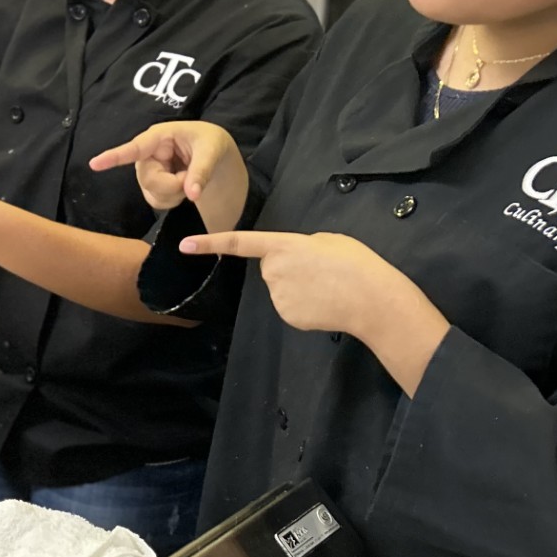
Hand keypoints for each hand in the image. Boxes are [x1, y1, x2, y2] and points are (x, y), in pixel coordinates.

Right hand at [91, 121, 247, 232]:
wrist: (216, 158)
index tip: (94, 164)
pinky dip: (174, 200)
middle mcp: (148, 154)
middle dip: (173, 184)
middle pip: (149, 179)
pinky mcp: (152, 187)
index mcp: (159, 137)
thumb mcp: (213, 151)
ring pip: (152, 193)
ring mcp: (148, 172)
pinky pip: (157, 202)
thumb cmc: (212, 143)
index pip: (135, 148)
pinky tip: (182, 188)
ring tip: (188, 178)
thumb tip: (192, 194)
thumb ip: (202, 171)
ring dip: (175, 192)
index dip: (114, 156)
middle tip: (191, 177)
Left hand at [182, 230, 407, 335]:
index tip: (185, 245)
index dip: (210, 243)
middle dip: (288, 268)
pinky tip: (324, 303)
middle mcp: (273, 271)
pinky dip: (304, 305)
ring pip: (280, 288)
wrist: (372, 299)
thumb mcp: (328, 241)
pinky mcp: (286, 315)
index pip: (239, 242)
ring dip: (298, 287)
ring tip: (326, 286)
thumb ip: (301, 246)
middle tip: (319, 270)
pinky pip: (289, 306)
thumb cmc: (356, 264)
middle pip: (270, 268)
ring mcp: (278, 296)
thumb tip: (292, 259)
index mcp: (283, 245)